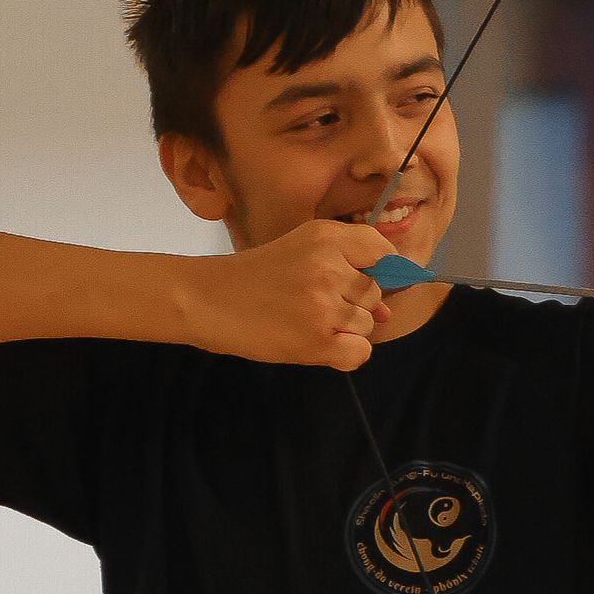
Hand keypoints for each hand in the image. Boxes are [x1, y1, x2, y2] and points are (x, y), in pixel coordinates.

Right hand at [182, 220, 395, 370]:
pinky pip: (360, 353)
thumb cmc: (254, 276)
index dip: (380, 271)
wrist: (207, 299)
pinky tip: (318, 345)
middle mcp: (330, 267)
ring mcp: (325, 305)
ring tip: (306, 322)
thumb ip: (348, 271)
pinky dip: (346, 355)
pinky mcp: (317, 340)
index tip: (361, 283)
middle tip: (312, 304)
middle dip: (352, 304)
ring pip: (367, 325)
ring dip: (344, 330)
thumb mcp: (301, 252)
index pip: (382, 252)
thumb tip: (386, 311)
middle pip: (374, 294)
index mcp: (327, 237)